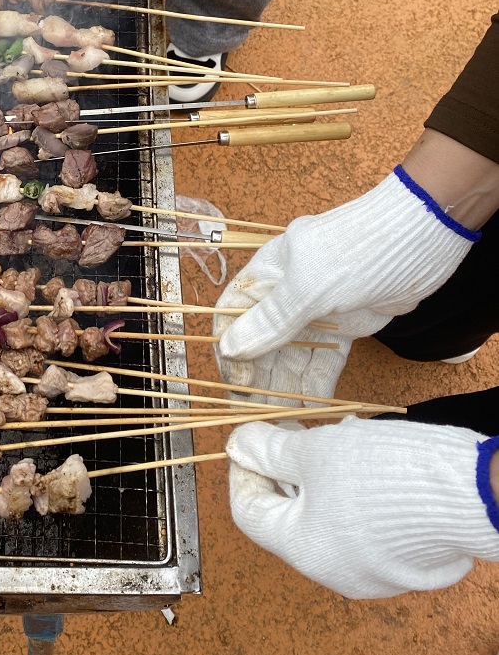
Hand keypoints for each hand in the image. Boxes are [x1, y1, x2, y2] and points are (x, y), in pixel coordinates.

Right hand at [213, 169, 476, 404]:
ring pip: (294, 353)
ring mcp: (318, 308)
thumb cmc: (360, 250)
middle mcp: (287, 292)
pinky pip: (325, 357)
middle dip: (260, 377)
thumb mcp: (310, 286)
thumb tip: (229, 348)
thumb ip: (271, 320)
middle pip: (262, 341)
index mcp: (268, 273)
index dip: (231, 351)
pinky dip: (318, 380)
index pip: (233, 316)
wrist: (425, 235)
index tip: (238, 386)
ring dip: (288, 384)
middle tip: (261, 414)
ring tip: (285, 418)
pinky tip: (313, 406)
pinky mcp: (346, 323)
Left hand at [227, 417, 498, 598]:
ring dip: (322, 474)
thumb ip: (271, 451)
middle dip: (287, 468)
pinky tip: (368, 459)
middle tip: (296, 431)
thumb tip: (238, 445)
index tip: (252, 438)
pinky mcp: (403, 562)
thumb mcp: (315, 451)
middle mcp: (334, 572)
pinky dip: (353, 492)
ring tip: (339, 437)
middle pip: (289, 515)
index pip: (249, 512)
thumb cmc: (383, 475)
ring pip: (327, 516)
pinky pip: (362, 525)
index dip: (244, 470)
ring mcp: (372, 572)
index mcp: (303, 551)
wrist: (471, 495)